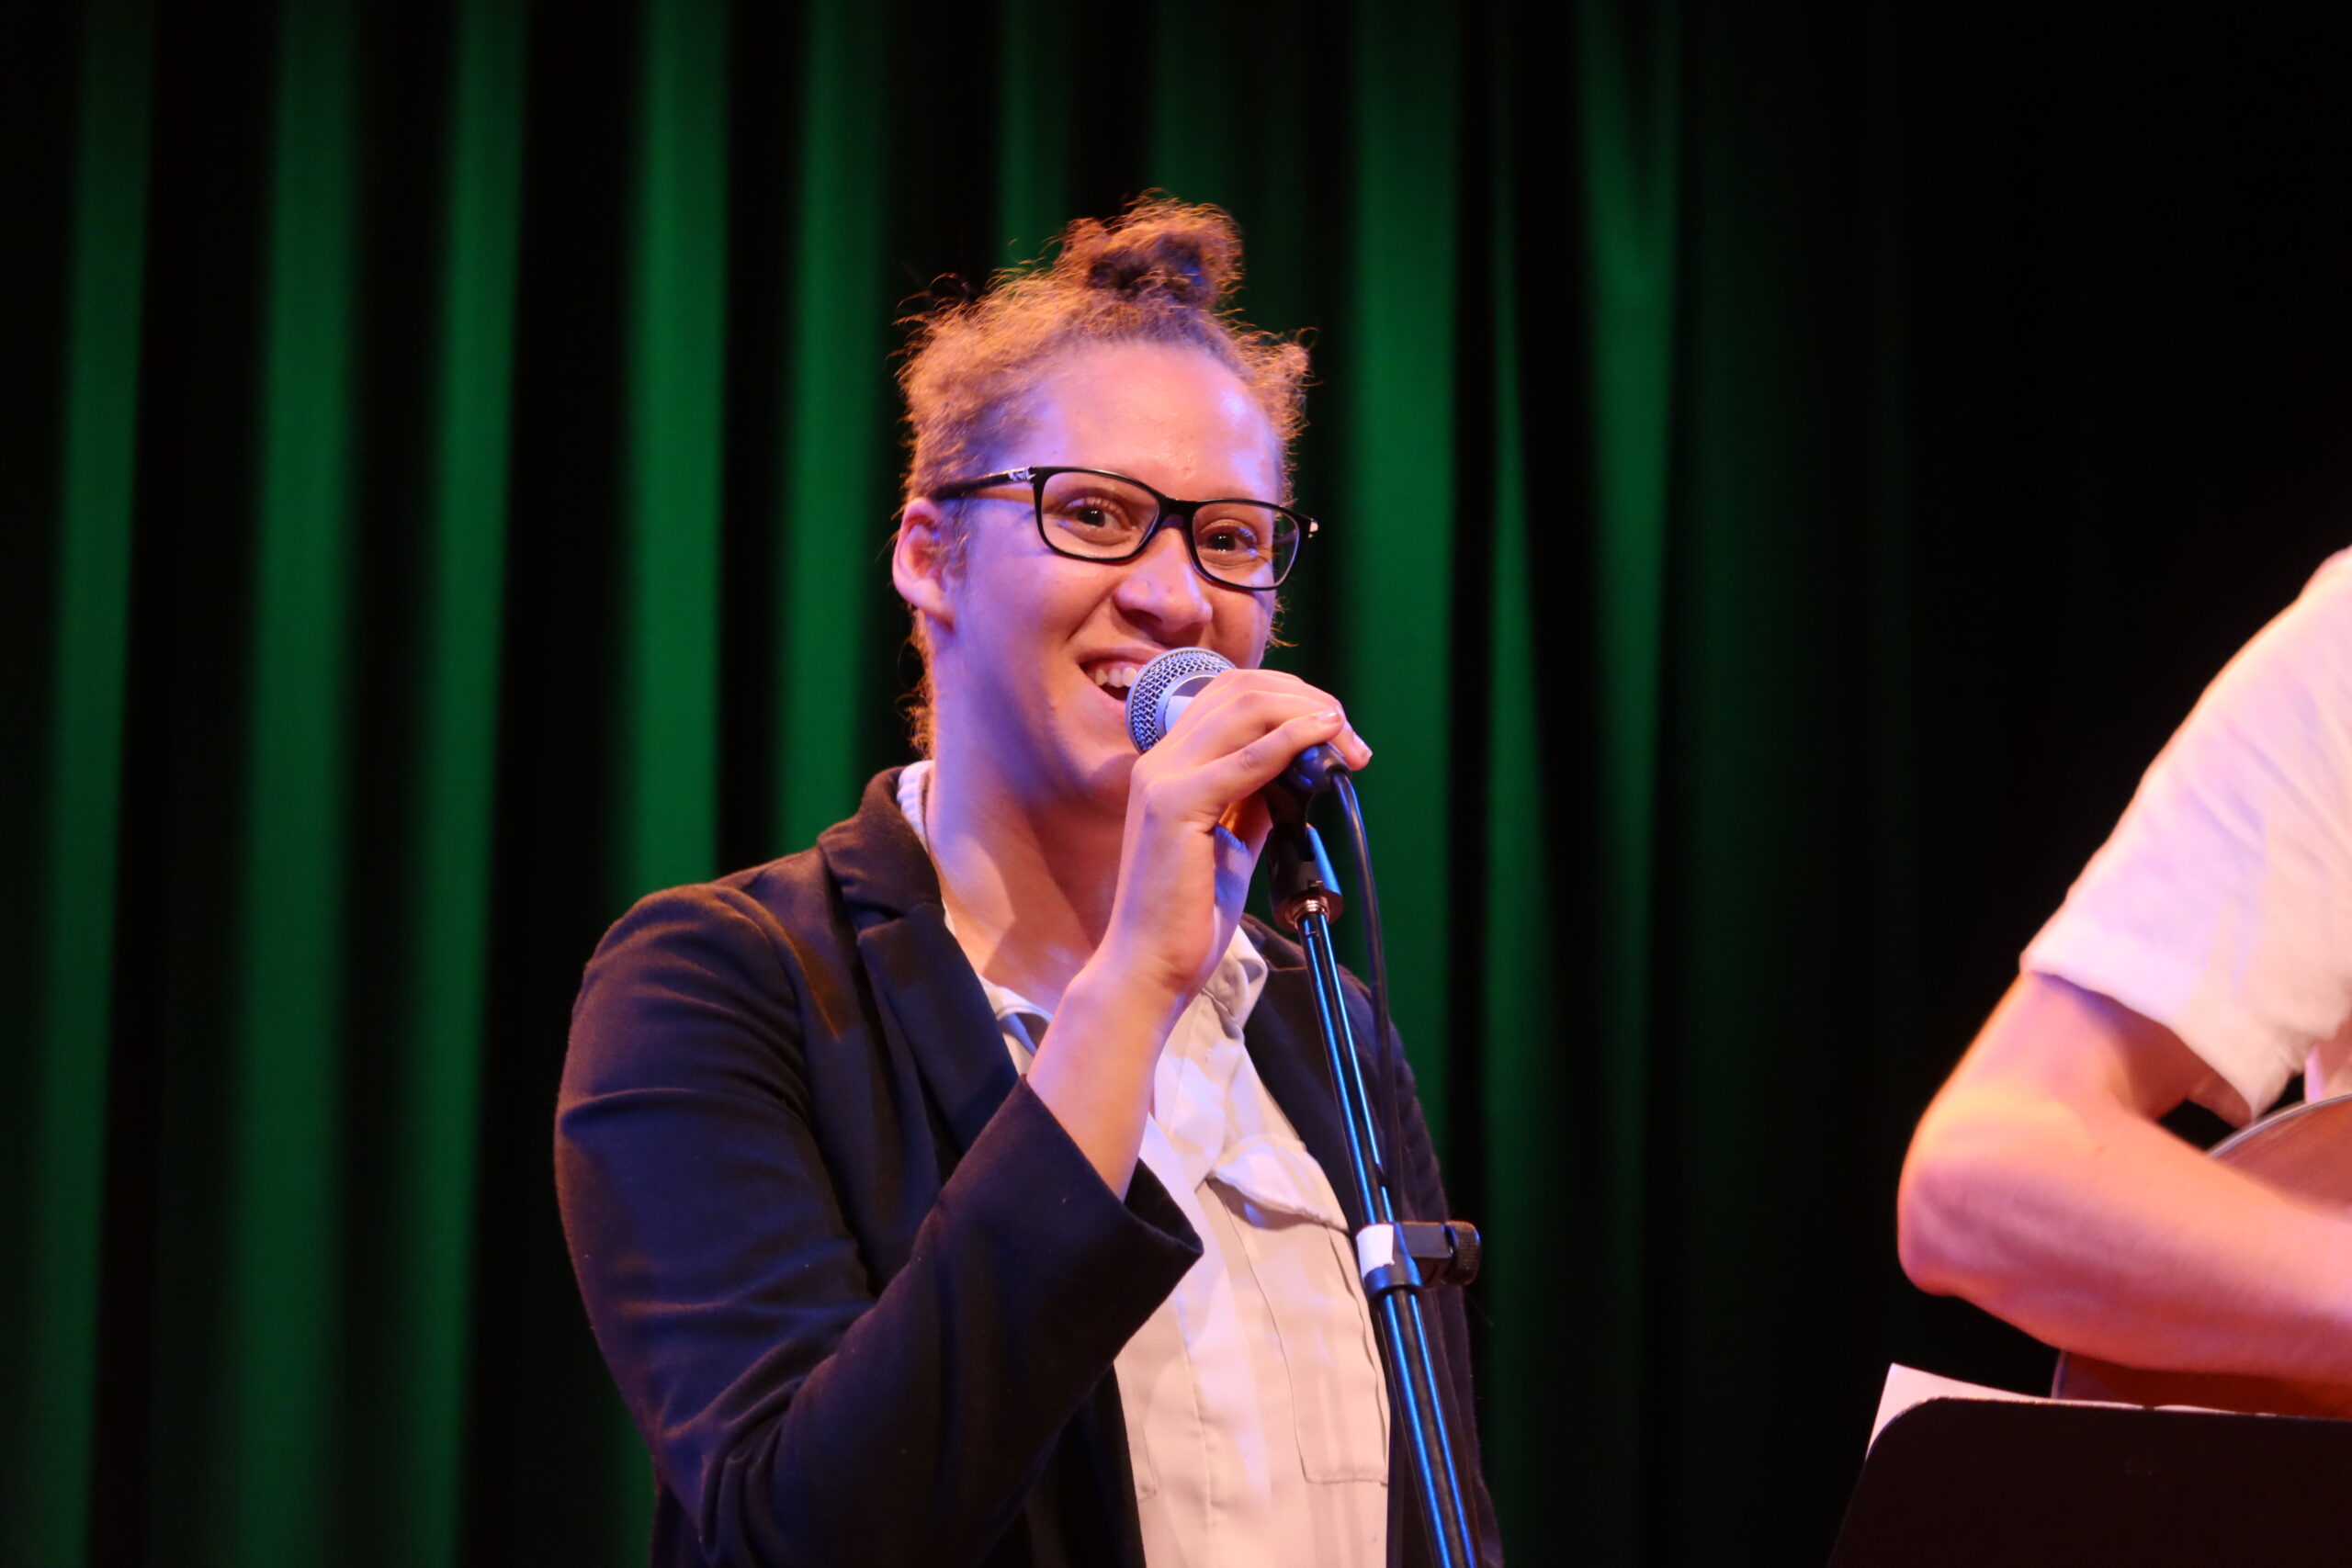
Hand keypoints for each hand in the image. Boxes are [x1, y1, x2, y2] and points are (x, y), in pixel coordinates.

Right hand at [1029, 666, 1367, 1193]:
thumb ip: (1253, 801)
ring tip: (1345, 737)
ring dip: (1307, 715)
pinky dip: (1292, 739)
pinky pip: (1246, 758)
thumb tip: (1294, 772)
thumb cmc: (1186, 916)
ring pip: (1245, 710)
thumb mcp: (1231, 844)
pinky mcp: (1175, 806)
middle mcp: (1159, 762)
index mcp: (1167, 766)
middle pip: (1240, 690)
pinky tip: (1324, 737)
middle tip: (1349, 733)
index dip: (1287, 696)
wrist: (1149, 968)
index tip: (1333, 726)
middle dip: (1305, 699)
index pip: (1228, 695)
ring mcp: (1163, 780)